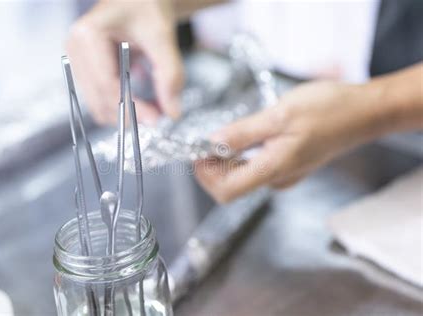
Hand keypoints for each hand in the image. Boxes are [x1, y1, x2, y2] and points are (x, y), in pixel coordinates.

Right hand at [66, 0, 183, 124]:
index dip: (130, 107)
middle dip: (128, 113)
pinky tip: (140, 98)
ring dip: (125, 112)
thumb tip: (172, 112)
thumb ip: (170, 75)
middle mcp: (76, 48)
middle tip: (157, 118)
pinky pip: (101, 98)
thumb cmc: (146, 6)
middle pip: (98, 98)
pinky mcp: (85, 69)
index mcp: (88, 35)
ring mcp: (78, 60)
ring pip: (98, 103)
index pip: (106, 83)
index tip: (154, 119)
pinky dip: (121, 105)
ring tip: (153, 108)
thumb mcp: (162, 37)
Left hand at [195, 81, 371, 202]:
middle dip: (211, 164)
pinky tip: (244, 134)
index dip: (205, 176)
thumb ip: (243, 132)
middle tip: (207, 136)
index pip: (226, 192)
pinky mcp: (287, 165)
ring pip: (241, 174)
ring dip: (225, 157)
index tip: (198, 151)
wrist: (364, 112)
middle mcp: (276, 179)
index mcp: (273, 169)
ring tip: (225, 132)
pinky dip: (241, 154)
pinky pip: (255, 166)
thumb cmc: (328, 110)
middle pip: (230, 185)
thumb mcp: (280, 115)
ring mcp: (283, 174)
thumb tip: (212, 143)